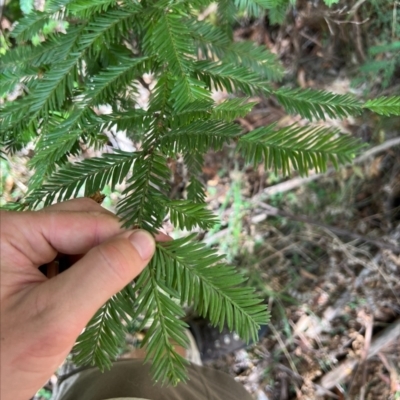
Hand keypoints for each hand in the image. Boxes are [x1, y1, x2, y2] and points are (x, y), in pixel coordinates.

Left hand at [0, 198, 155, 399]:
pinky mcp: (26, 264)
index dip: (126, 236)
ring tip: (112, 286)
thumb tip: (145, 240)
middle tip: (141, 268)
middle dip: (113, 246)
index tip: (162, 246)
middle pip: (83, 221)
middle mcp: (15, 231)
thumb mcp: (55, 317)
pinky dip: (91, 268)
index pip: (87, 221)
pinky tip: (96, 288)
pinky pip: (70, 253)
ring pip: (80, 236)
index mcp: (11, 232)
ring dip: (103, 258)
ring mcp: (20, 247)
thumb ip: (102, 273)